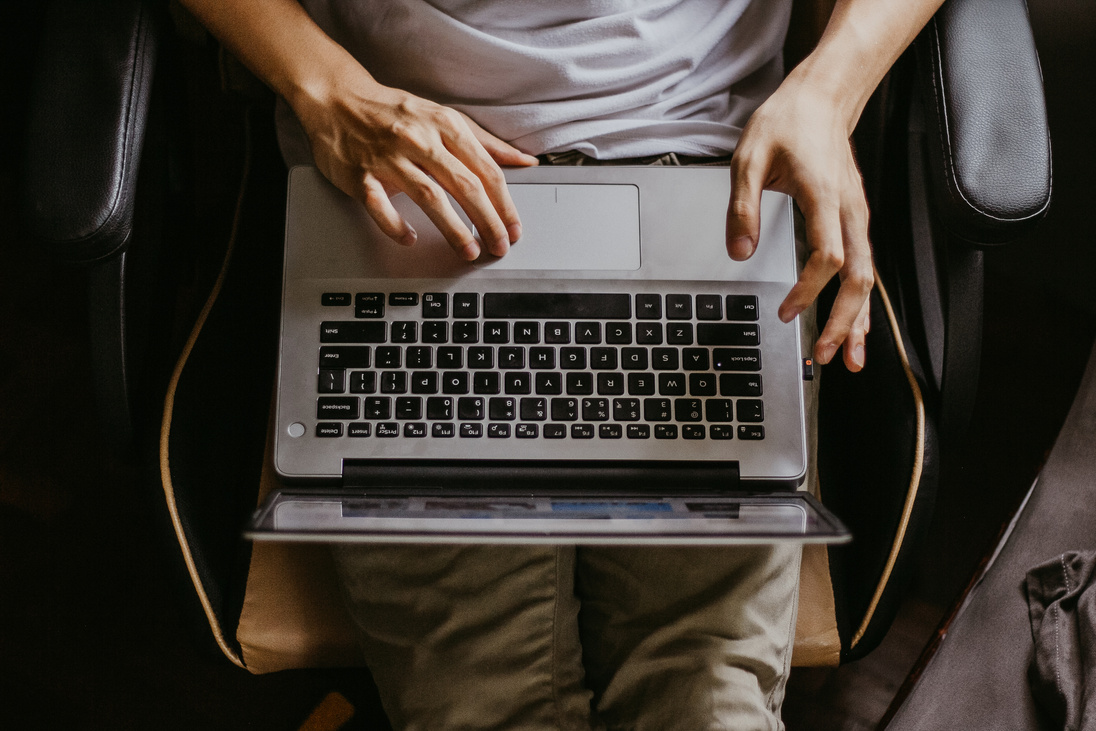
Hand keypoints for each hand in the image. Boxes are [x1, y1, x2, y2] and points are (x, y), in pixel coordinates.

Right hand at [293, 73, 537, 259]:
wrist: (336, 100)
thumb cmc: (396, 113)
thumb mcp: (444, 118)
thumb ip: (486, 143)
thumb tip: (525, 161)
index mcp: (445, 125)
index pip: (485, 170)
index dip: (504, 203)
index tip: (514, 228)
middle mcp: (419, 140)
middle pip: (464, 185)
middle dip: (488, 221)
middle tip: (500, 246)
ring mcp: (388, 158)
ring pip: (429, 197)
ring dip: (454, 229)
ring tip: (469, 251)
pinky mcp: (360, 175)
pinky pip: (380, 206)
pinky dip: (395, 225)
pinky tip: (409, 239)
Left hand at [726, 79, 872, 371]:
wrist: (823, 97)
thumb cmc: (788, 123)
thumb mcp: (749, 158)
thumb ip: (742, 207)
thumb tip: (738, 253)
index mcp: (824, 194)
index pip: (826, 253)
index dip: (809, 288)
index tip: (786, 311)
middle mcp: (849, 209)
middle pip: (858, 275)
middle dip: (845, 320)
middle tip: (826, 354)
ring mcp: (857, 215)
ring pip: (867, 276)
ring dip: (858, 320)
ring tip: (848, 358)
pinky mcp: (855, 220)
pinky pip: (863, 267)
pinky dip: (860, 302)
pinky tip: (854, 326)